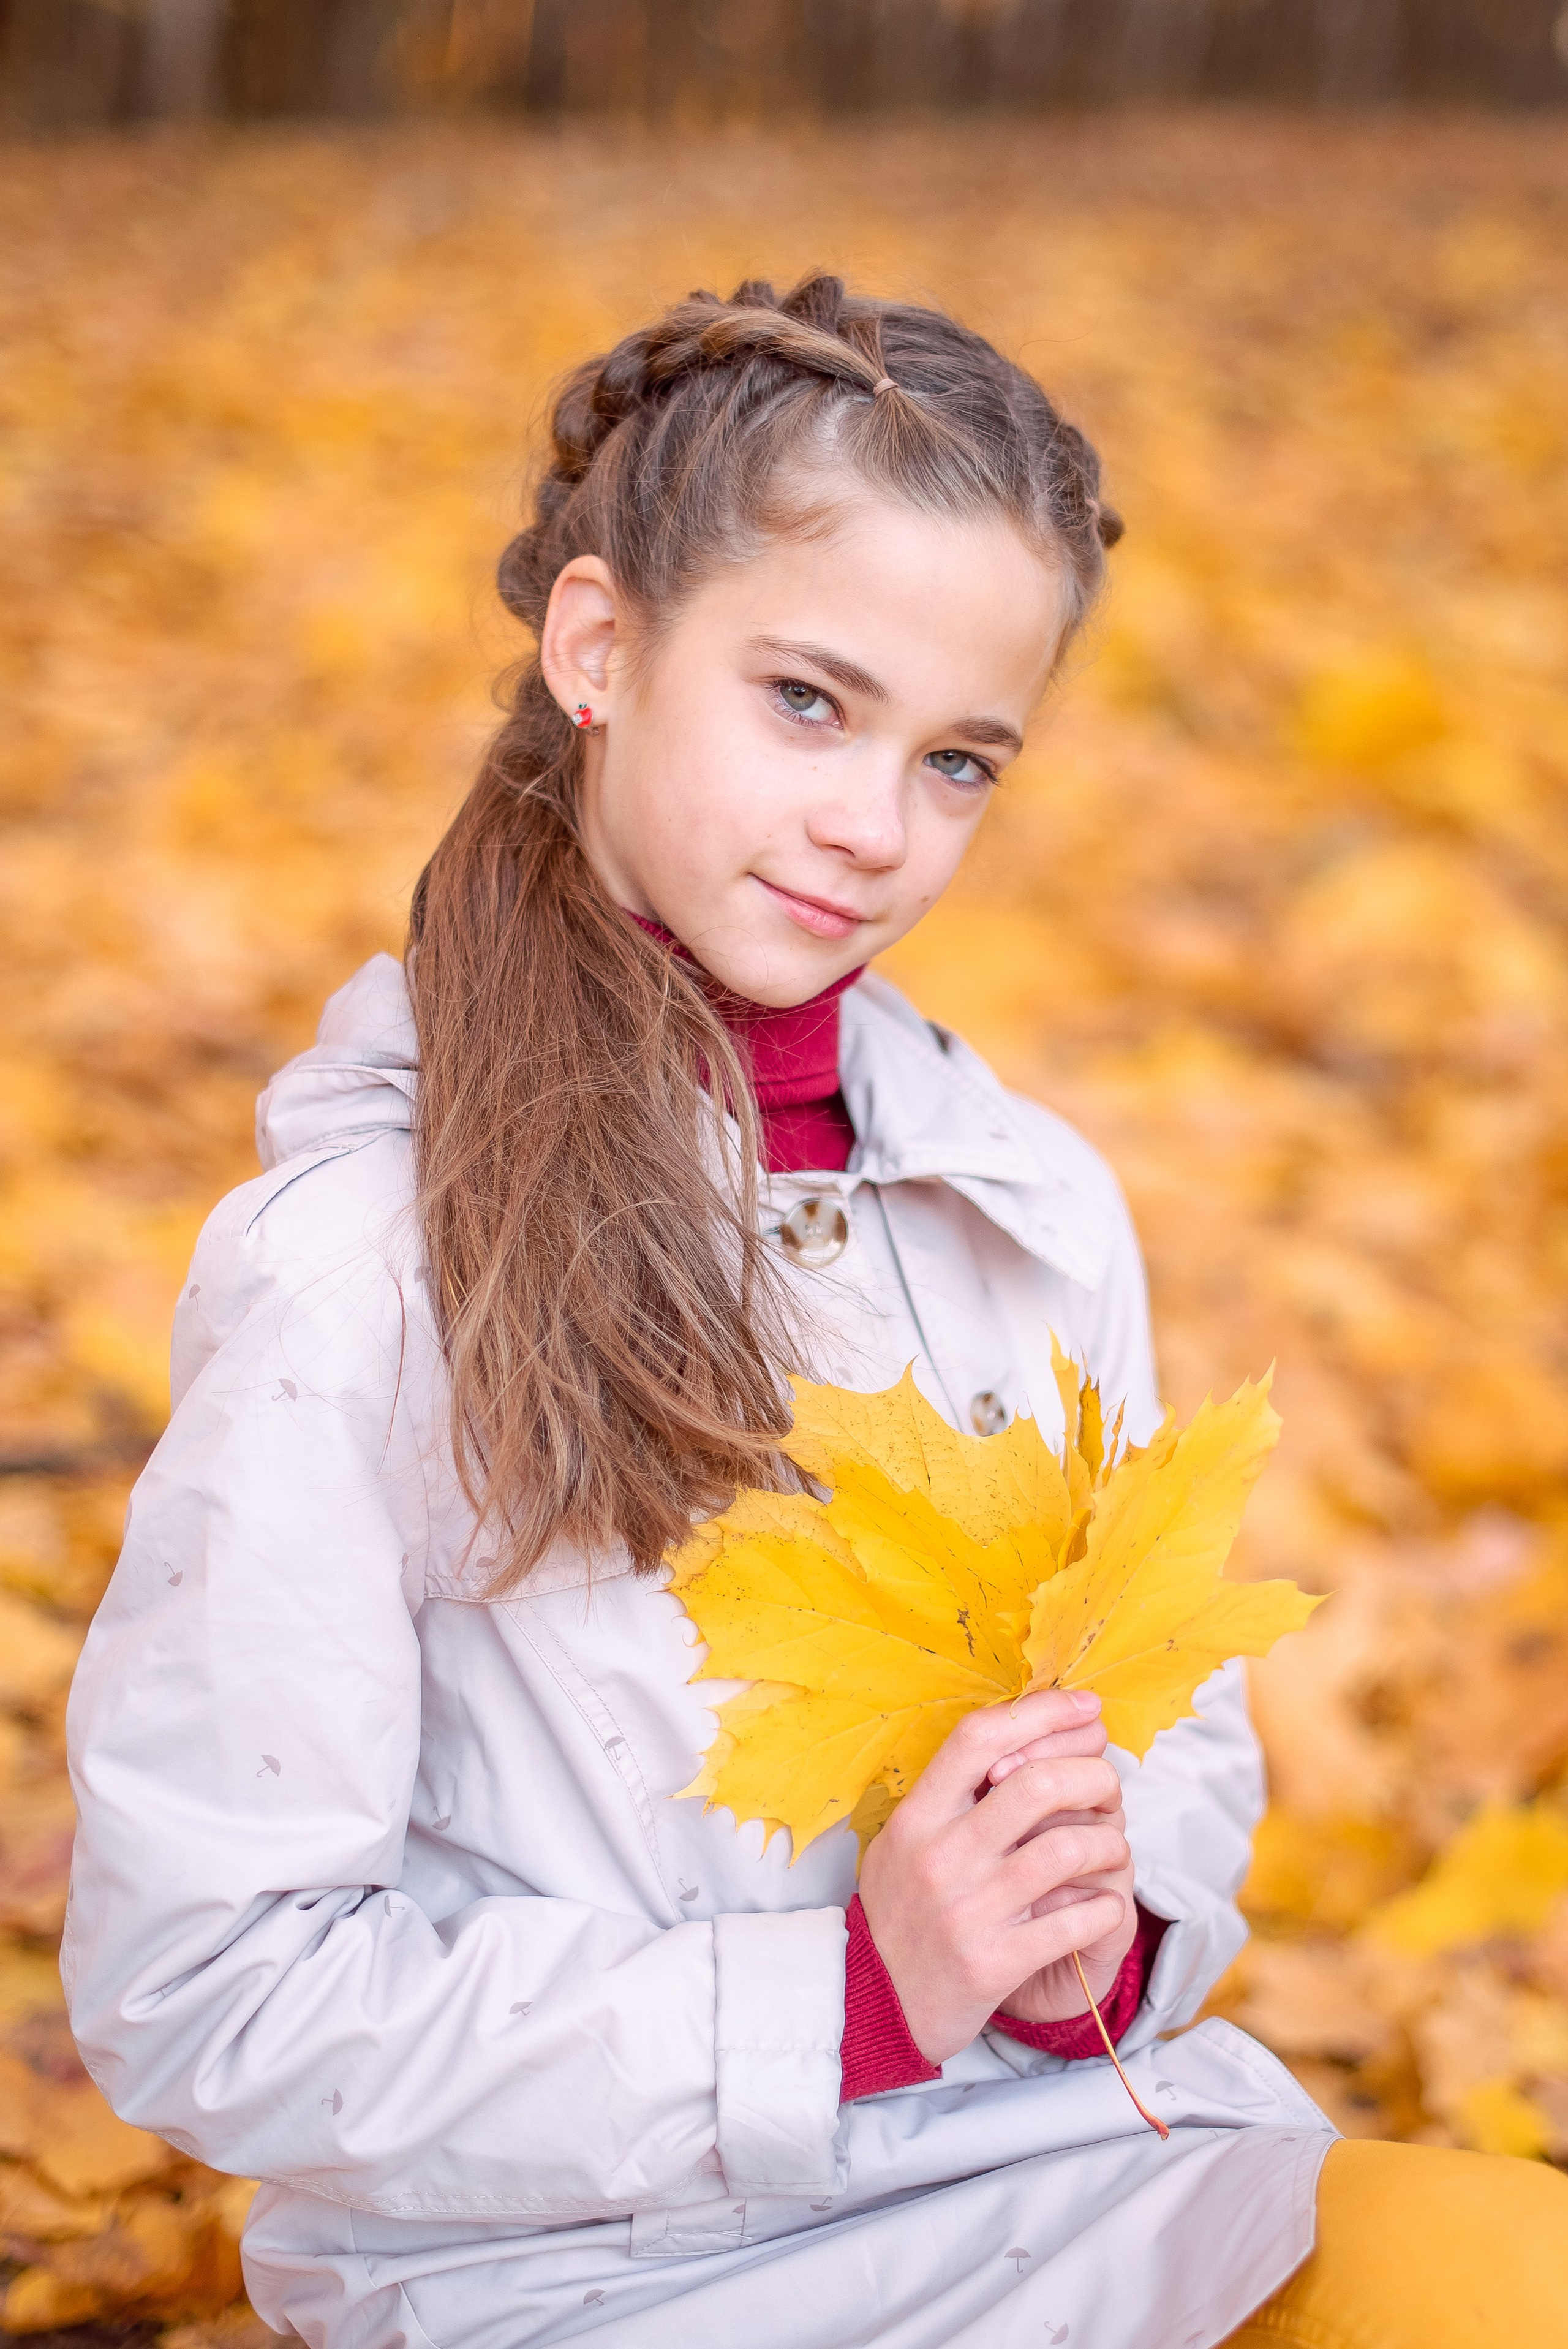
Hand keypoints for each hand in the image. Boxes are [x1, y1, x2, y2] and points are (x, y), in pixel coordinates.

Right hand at [856, 1689, 1135, 2064]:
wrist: (870, 2004)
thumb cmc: (902, 1911)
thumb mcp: (905, 1840)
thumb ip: (953, 1795)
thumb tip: (1029, 1738)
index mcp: (917, 1816)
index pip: (980, 1737)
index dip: (1042, 1711)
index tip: (1087, 1708)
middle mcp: (940, 1855)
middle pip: (1037, 1784)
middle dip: (1093, 1775)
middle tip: (1108, 1785)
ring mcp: (968, 1910)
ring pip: (1067, 1850)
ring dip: (1108, 1843)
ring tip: (1111, 1848)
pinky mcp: (994, 1963)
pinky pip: (1076, 1920)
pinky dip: (1106, 1907)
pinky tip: (1104, 1905)